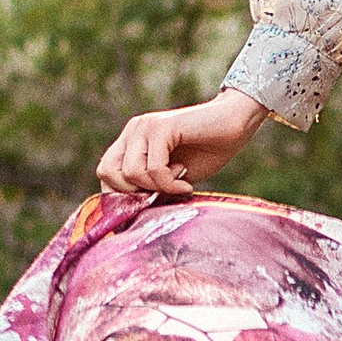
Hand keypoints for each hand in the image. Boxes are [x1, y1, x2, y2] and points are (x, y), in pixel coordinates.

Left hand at [94, 90, 267, 200]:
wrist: (236, 123)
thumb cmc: (207, 152)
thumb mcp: (172, 176)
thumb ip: (149, 187)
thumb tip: (129, 217)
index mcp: (132, 140)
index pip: (105, 172)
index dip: (121, 194)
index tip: (150, 203)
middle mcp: (134, 130)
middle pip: (109, 173)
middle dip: (135, 192)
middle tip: (163, 192)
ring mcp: (146, 126)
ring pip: (131, 173)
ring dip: (158, 187)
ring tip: (180, 181)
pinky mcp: (162, 127)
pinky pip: (153, 168)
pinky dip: (170, 183)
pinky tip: (186, 181)